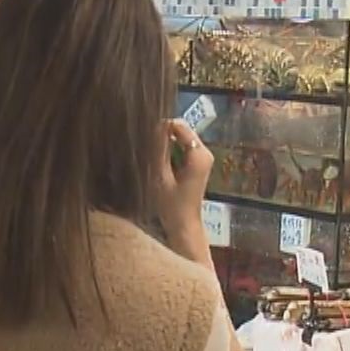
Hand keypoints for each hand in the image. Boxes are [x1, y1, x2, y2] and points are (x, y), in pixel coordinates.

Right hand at [154, 119, 213, 243]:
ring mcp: (204, 156)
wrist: (184, 225)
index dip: (159, 127)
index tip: (144, 138)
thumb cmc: (171, 206)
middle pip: (181, 129)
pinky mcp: (199, 162)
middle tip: (145, 147)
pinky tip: (159, 160)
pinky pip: (183, 145)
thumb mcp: (160, 175)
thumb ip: (158, 148)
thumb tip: (153, 125)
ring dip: (165, 141)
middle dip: (163, 133)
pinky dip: (171, 148)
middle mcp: (205, 152)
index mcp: (199, 154)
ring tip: (150, 154)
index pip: (178, 125)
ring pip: (181, 136)